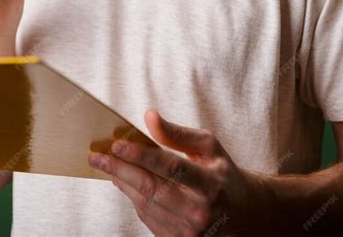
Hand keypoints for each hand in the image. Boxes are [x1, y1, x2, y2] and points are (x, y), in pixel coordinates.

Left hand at [88, 110, 251, 235]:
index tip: (116, 144)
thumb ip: (177, 133)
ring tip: (106, 164)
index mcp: (210, 184)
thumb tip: (149, 116)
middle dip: (119, 169)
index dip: (141, 155)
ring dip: (122, 182)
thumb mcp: (208, 147)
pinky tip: (124, 181)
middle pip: (151, 187)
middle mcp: (199, 212)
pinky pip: (148, 217)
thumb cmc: (223, 174)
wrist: (245, 216)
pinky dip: (133, 197)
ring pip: (145, 203)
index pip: (170, 167)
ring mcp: (189, 232)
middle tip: (96, 155)